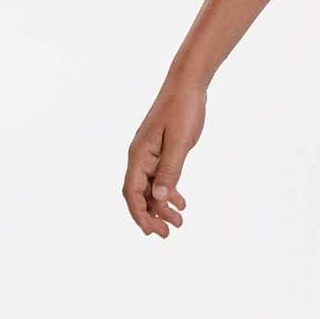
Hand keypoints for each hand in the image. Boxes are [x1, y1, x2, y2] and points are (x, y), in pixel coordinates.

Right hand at [123, 78, 206, 235]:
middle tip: (166, 233)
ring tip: (178, 223)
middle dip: (150, 216)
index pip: (132, 192)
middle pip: (139, 194)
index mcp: (139, 155)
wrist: (188, 85)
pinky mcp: (162, 151)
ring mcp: (151, 154)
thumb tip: (159, 199)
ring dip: (162, 206)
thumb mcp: (179, 142)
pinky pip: (161, 177)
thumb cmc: (182, 109)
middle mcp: (140, 156)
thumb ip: (170, 170)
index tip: (151, 231)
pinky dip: (169, 192)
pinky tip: (181, 203)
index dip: (139, 214)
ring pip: (152, 188)